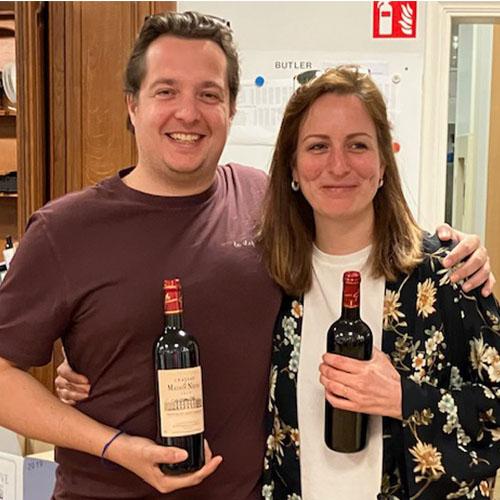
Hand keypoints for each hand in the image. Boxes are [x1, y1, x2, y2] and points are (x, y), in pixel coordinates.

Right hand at [55, 357, 89, 404]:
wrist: (90, 374)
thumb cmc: (90, 366)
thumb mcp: (88, 361)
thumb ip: (88, 361)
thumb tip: (95, 357)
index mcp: (65, 366)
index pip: (65, 372)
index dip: (75, 377)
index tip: (87, 381)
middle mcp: (61, 378)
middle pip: (64, 384)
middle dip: (78, 387)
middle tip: (89, 389)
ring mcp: (61, 389)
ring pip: (64, 393)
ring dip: (76, 396)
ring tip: (87, 396)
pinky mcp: (64, 398)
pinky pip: (64, 402)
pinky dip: (72, 403)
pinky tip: (81, 402)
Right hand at [108, 434, 222, 493]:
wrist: (120, 448)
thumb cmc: (133, 452)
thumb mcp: (151, 452)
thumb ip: (168, 454)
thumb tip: (185, 455)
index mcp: (166, 483)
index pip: (193, 478)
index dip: (208, 468)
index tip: (217, 458)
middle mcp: (168, 481)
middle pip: (194, 475)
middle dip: (205, 462)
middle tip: (208, 446)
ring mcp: (167, 474)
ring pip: (190, 470)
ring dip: (199, 459)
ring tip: (204, 445)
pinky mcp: (166, 466)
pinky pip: (184, 464)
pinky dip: (191, 456)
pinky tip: (193, 447)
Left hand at [319, 347, 401, 419]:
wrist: (401, 399)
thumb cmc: (392, 381)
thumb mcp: (381, 359)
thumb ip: (369, 350)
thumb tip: (360, 342)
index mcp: (364, 370)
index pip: (339, 362)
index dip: (328, 358)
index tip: (326, 356)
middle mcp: (359, 383)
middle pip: (332, 374)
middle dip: (323, 368)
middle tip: (322, 365)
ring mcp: (357, 396)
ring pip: (332, 387)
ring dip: (324, 380)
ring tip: (323, 376)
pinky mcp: (356, 407)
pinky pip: (337, 402)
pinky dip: (329, 395)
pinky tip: (328, 390)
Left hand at [436, 223, 494, 296]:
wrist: (450, 249)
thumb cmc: (448, 241)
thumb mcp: (443, 233)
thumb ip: (443, 230)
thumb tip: (444, 236)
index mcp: (472, 240)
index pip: (467, 246)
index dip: (457, 254)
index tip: (445, 263)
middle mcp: (480, 251)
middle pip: (477, 260)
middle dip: (465, 270)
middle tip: (452, 278)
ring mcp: (485, 263)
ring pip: (485, 271)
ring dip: (474, 280)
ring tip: (464, 287)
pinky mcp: (486, 273)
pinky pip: (491, 280)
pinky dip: (488, 286)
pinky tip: (483, 292)